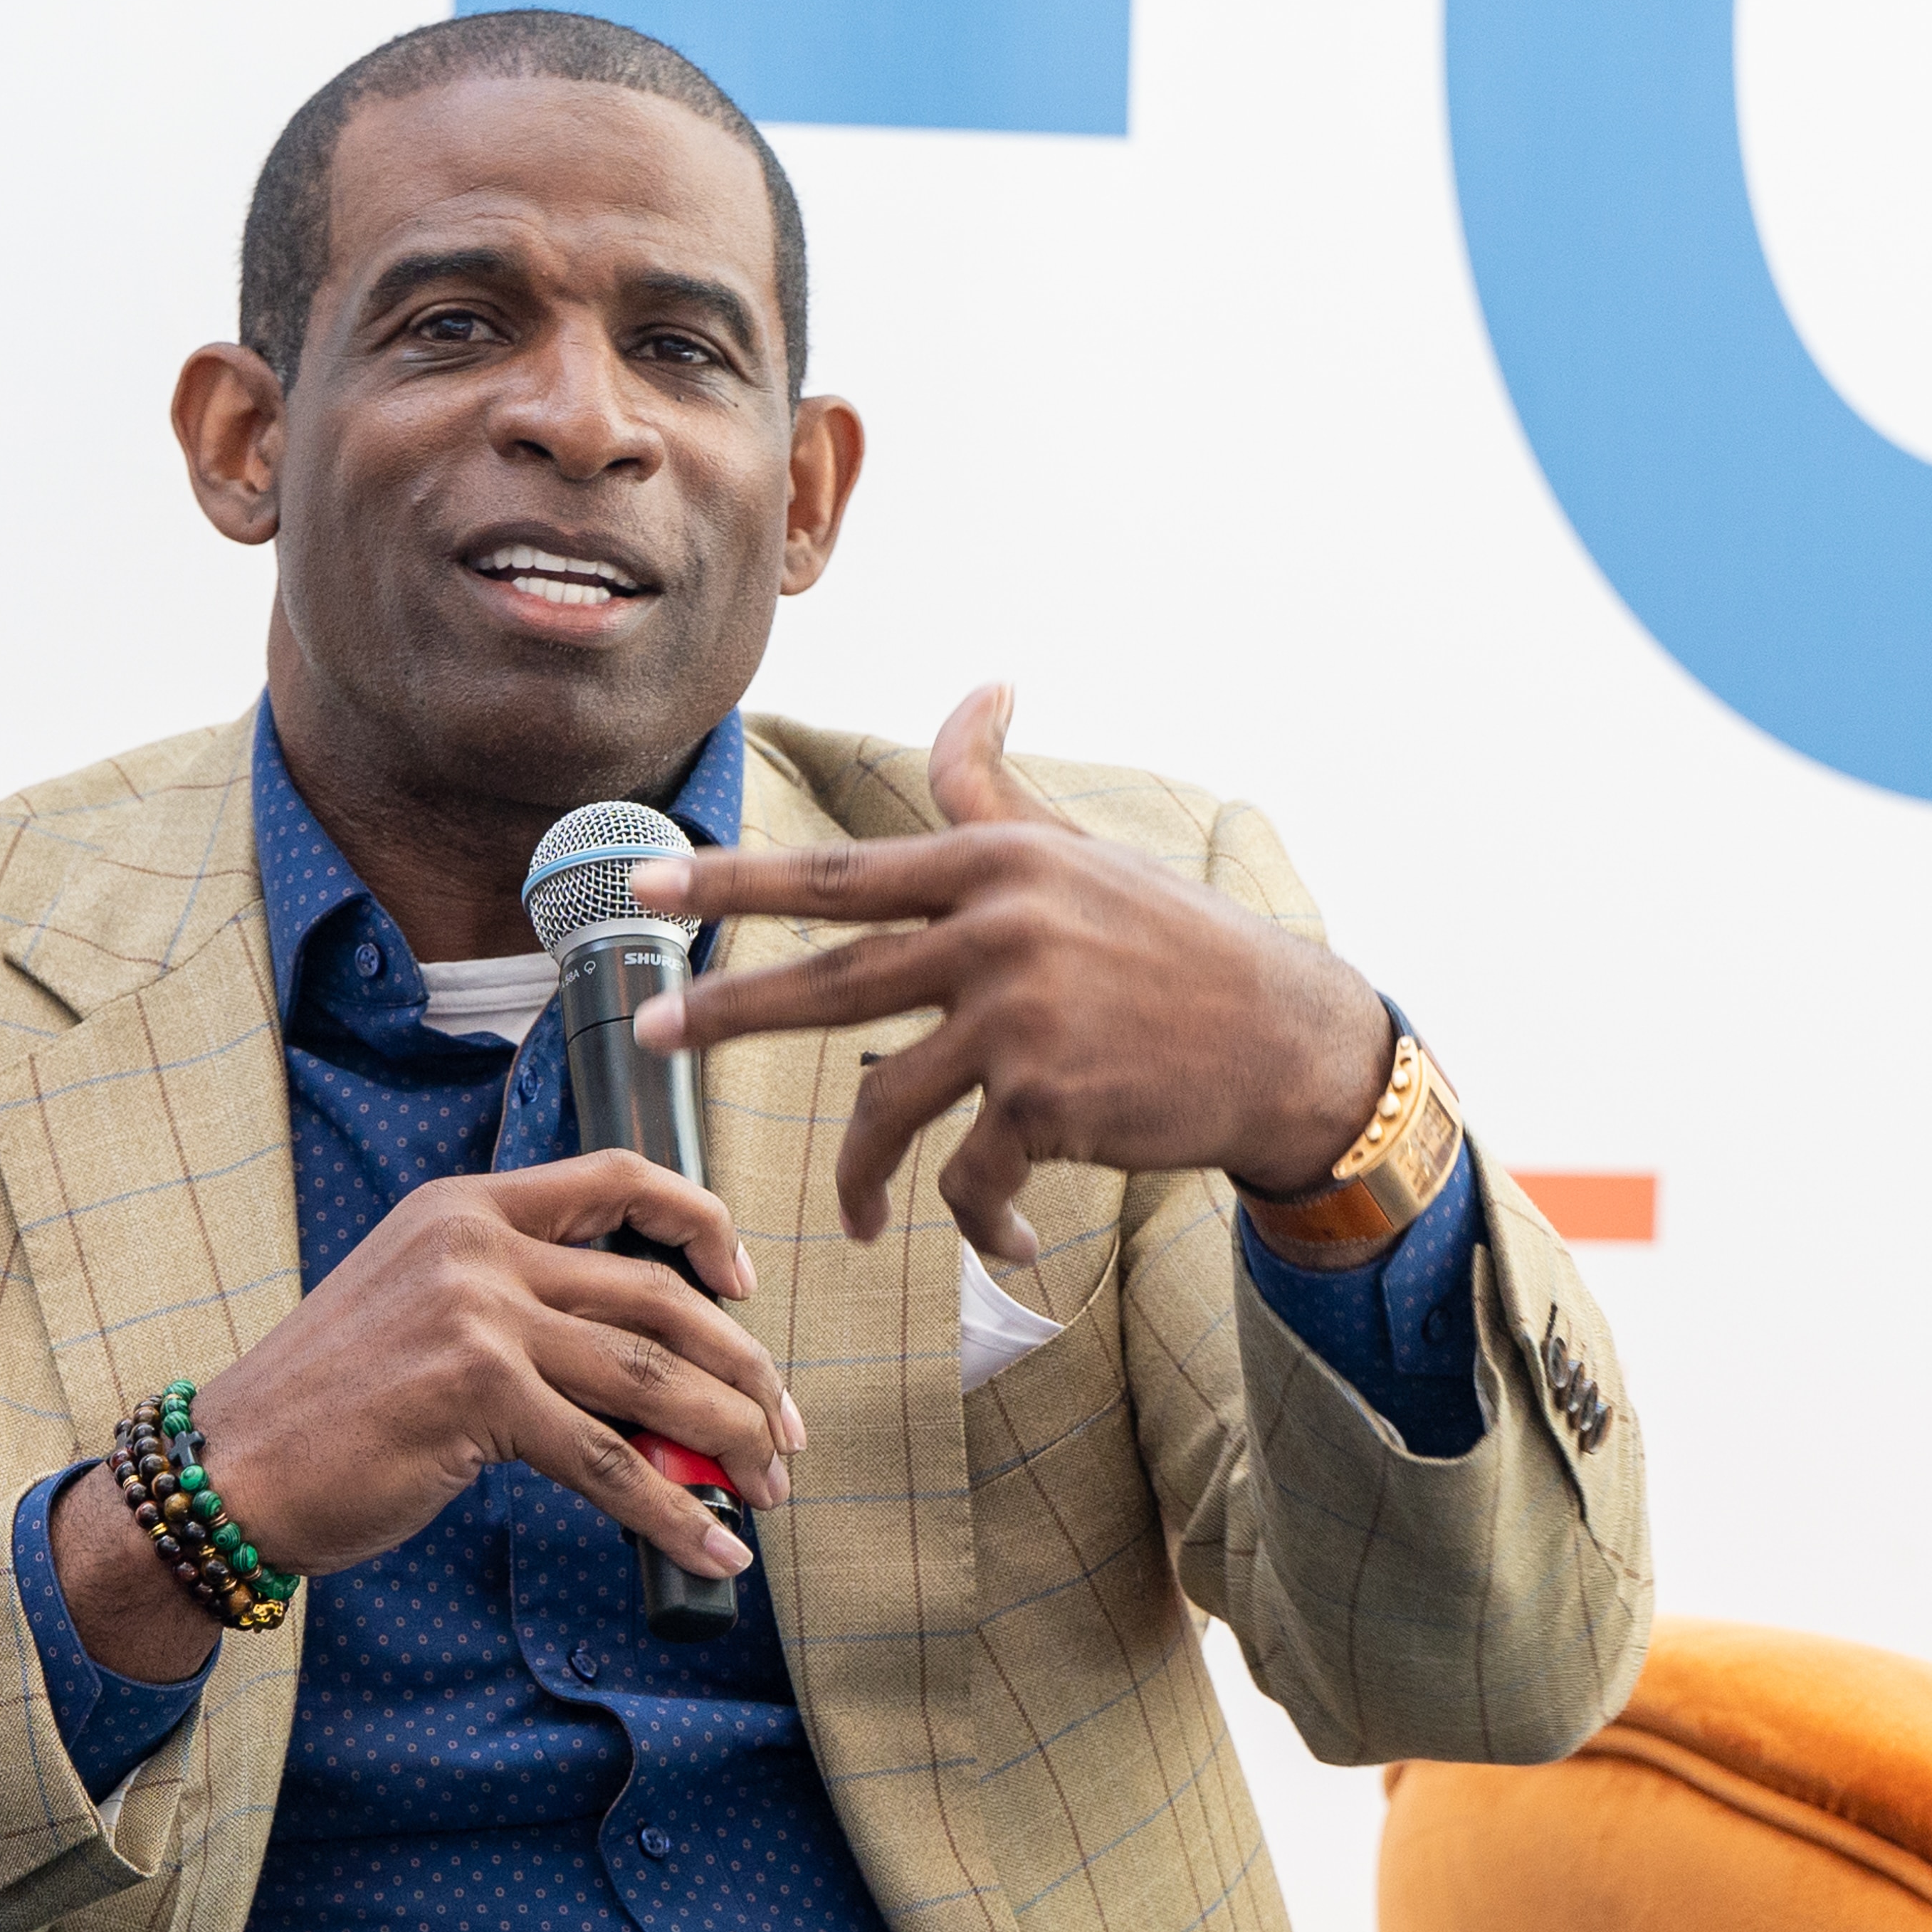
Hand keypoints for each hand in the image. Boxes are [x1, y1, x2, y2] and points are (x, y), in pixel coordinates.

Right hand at [50, 1151, 803, 1680]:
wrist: (230, 1469)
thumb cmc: (328, 1408)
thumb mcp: (428, 1320)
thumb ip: (527, 1321)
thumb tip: (655, 1389)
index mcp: (467, 1207)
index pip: (616, 1177)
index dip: (702, 1223)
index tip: (746, 1286)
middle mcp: (477, 1243)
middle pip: (658, 1291)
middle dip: (742, 1367)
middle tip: (784, 1427)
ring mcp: (478, 1314)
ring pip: (649, 1373)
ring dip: (727, 1438)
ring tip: (769, 1487)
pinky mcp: (477, 1394)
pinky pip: (610, 1459)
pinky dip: (674, 1510)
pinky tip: (713, 1545)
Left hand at [629, 683, 1393, 1265]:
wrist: (1287, 1044)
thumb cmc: (1176, 945)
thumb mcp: (1082, 854)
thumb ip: (999, 791)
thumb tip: (981, 686)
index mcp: (996, 867)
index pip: (837, 874)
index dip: (731, 881)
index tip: (644, 885)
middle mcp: (999, 932)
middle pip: (827, 980)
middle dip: (726, 1011)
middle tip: (650, 1036)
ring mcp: (1021, 1019)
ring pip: (886, 1106)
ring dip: (860, 1179)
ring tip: (859, 1218)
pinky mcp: (1049, 1103)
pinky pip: (968, 1179)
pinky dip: (978, 1222)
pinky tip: (1008, 1245)